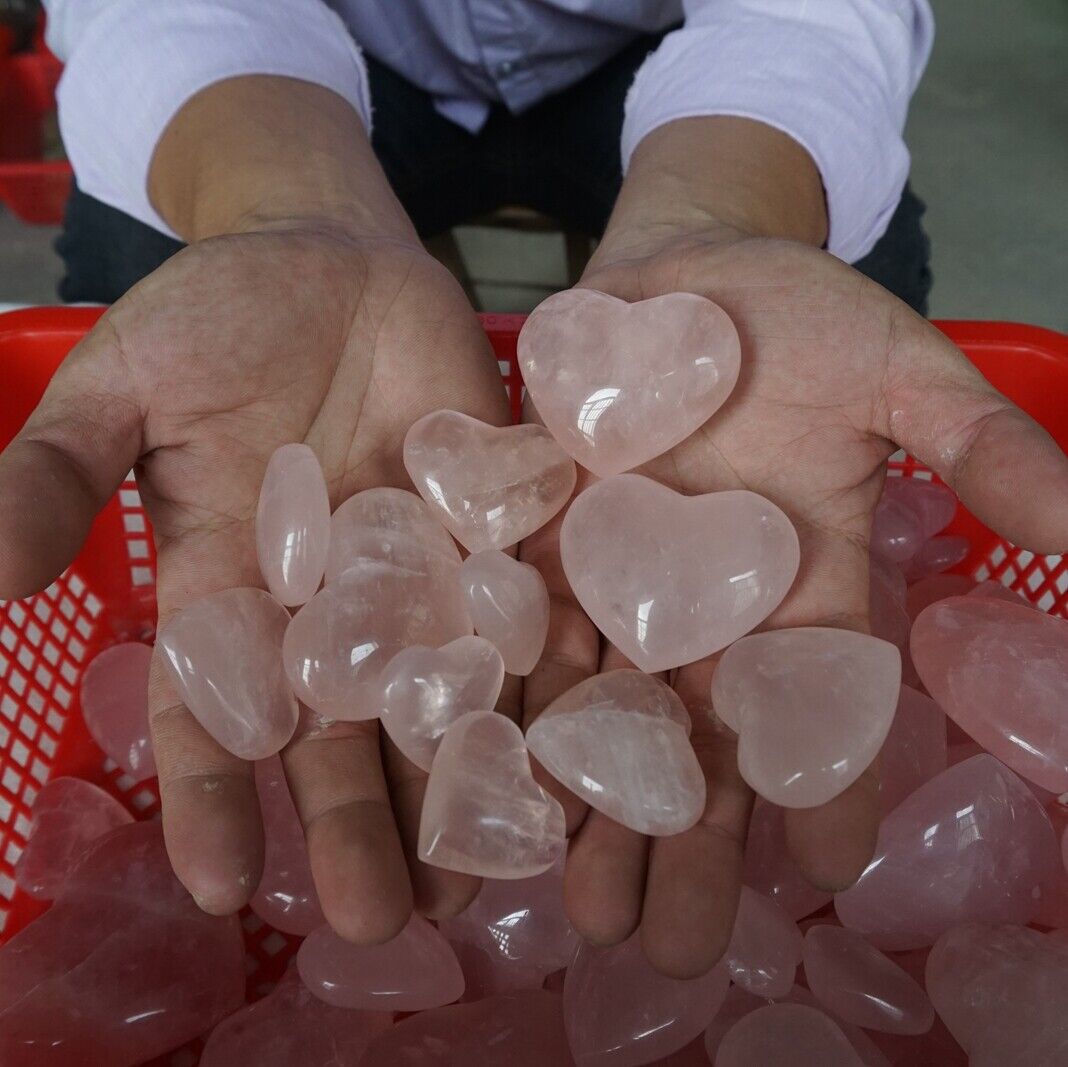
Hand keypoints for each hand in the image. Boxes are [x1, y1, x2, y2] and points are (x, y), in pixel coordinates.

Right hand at [0, 225, 511, 939]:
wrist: (331, 257)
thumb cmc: (215, 315)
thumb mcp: (123, 385)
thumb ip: (57, 472)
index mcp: (235, 586)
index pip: (217, 713)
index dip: (215, 799)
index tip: (220, 888)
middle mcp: (332, 602)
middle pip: (345, 732)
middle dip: (360, 822)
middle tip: (390, 923)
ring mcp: (421, 569)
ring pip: (440, 695)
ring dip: (459, 782)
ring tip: (485, 878)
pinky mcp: (494, 523)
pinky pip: (524, 604)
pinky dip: (545, 668)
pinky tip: (567, 743)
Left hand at [522, 225, 1067, 977]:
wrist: (681, 269)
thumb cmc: (798, 316)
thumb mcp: (899, 370)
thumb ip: (979, 445)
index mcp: (798, 577)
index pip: (817, 702)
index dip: (826, 784)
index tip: (824, 876)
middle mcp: (703, 598)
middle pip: (700, 736)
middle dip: (691, 839)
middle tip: (672, 949)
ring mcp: (613, 574)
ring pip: (605, 708)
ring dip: (594, 805)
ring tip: (583, 909)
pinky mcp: (537, 536)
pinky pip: (520, 627)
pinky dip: (512, 701)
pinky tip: (500, 780)